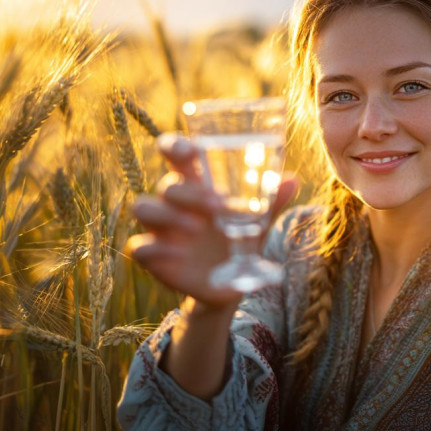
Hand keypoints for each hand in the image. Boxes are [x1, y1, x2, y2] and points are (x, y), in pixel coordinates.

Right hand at [125, 133, 297, 309]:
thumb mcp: (258, 222)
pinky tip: (180, 255)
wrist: (231, 284)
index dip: (175, 146)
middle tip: (218, 206)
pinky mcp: (154, 257)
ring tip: (197, 229)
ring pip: (144, 208)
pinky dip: (155, 249)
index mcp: (197, 186)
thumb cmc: (240, 240)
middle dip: (190, 193)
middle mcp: (175, 204)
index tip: (189, 151)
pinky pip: (139, 247)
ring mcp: (161, 229)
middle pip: (167, 185)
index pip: (176, 155)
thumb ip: (272, 202)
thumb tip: (292, 180)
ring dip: (168, 215)